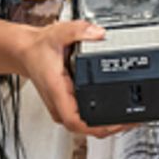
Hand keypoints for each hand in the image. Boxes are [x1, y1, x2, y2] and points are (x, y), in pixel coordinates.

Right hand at [13, 20, 128, 138]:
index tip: (116, 124)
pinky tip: (112, 111)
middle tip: (132, 121)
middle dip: (109, 128)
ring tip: (127, 118)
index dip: (97, 127)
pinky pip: (83, 117)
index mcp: (58, 92)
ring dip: (105, 124)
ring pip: (85, 125)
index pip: (75, 121)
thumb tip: (99, 33)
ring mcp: (63, 106)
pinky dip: (99, 117)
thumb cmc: (39, 48)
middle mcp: (60, 103)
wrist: (26, 51)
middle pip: (85, 128)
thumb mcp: (59, 33)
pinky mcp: (66, 103)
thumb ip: (79, 30)